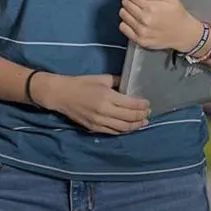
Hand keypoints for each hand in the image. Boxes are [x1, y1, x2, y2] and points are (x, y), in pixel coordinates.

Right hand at [35, 73, 149, 134]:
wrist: (61, 94)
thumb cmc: (81, 83)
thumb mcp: (101, 78)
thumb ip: (117, 82)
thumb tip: (130, 85)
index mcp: (107, 96)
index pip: (131, 104)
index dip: (142, 105)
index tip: (148, 104)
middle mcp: (105, 111)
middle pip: (129, 117)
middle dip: (141, 116)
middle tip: (148, 113)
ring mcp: (99, 121)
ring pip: (123, 127)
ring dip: (135, 126)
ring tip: (143, 122)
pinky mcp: (94, 128)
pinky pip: (113, 132)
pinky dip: (123, 130)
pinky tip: (129, 127)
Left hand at [119, 0, 203, 54]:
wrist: (184, 34)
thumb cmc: (177, 14)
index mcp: (151, 8)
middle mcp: (144, 20)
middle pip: (126, 4)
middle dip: (129, 1)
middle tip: (136, 2)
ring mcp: (141, 32)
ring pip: (123, 15)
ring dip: (127, 11)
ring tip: (135, 12)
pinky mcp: (140, 40)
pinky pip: (123, 28)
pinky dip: (126, 22)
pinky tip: (134, 21)